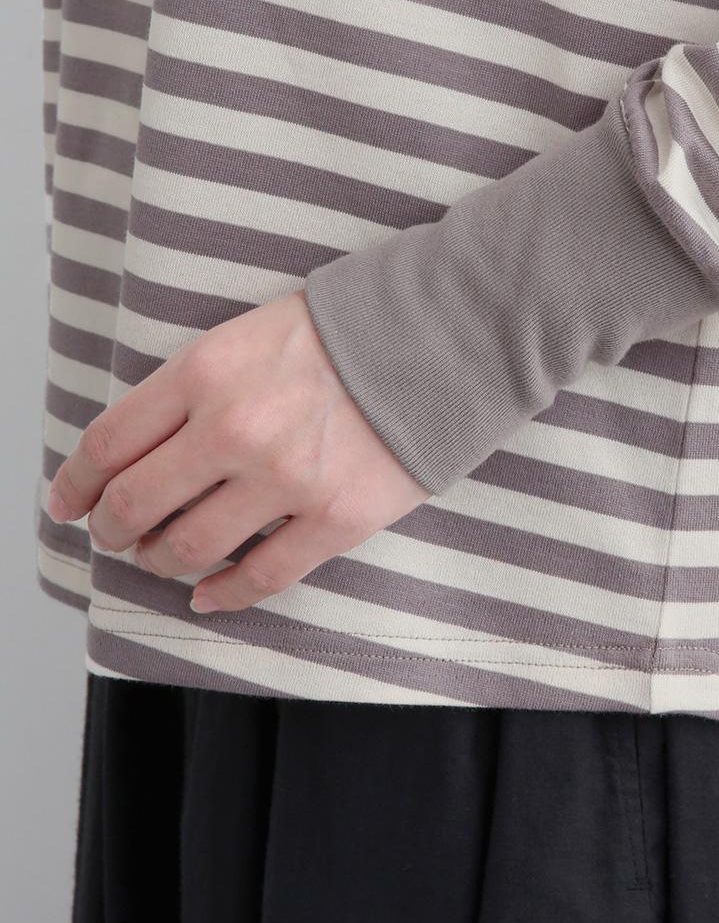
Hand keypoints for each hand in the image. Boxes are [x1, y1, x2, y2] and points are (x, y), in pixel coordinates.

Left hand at [44, 289, 431, 612]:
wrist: (446, 332)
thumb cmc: (349, 327)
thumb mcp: (252, 331)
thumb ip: (196, 385)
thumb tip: (143, 449)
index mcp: (207, 370)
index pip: (110, 443)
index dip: (76, 483)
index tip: (68, 502)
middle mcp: (235, 428)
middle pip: (137, 505)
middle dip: (114, 529)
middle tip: (115, 534)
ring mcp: (286, 479)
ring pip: (189, 549)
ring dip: (163, 561)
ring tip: (164, 557)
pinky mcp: (338, 517)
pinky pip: (261, 577)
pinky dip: (223, 595)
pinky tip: (209, 595)